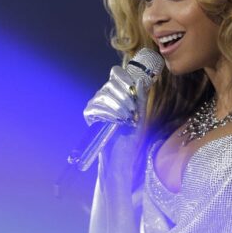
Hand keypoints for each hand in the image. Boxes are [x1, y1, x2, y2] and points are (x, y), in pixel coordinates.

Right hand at [83, 65, 148, 179]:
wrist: (122, 158)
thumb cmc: (132, 138)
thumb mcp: (141, 116)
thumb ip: (141, 99)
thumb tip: (140, 80)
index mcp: (120, 93)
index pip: (117, 74)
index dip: (124, 78)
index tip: (133, 87)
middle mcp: (106, 96)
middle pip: (111, 84)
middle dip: (124, 96)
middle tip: (132, 111)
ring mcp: (97, 104)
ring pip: (103, 95)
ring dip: (117, 106)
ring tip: (126, 119)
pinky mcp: (90, 115)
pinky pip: (95, 107)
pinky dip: (107, 113)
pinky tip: (116, 121)